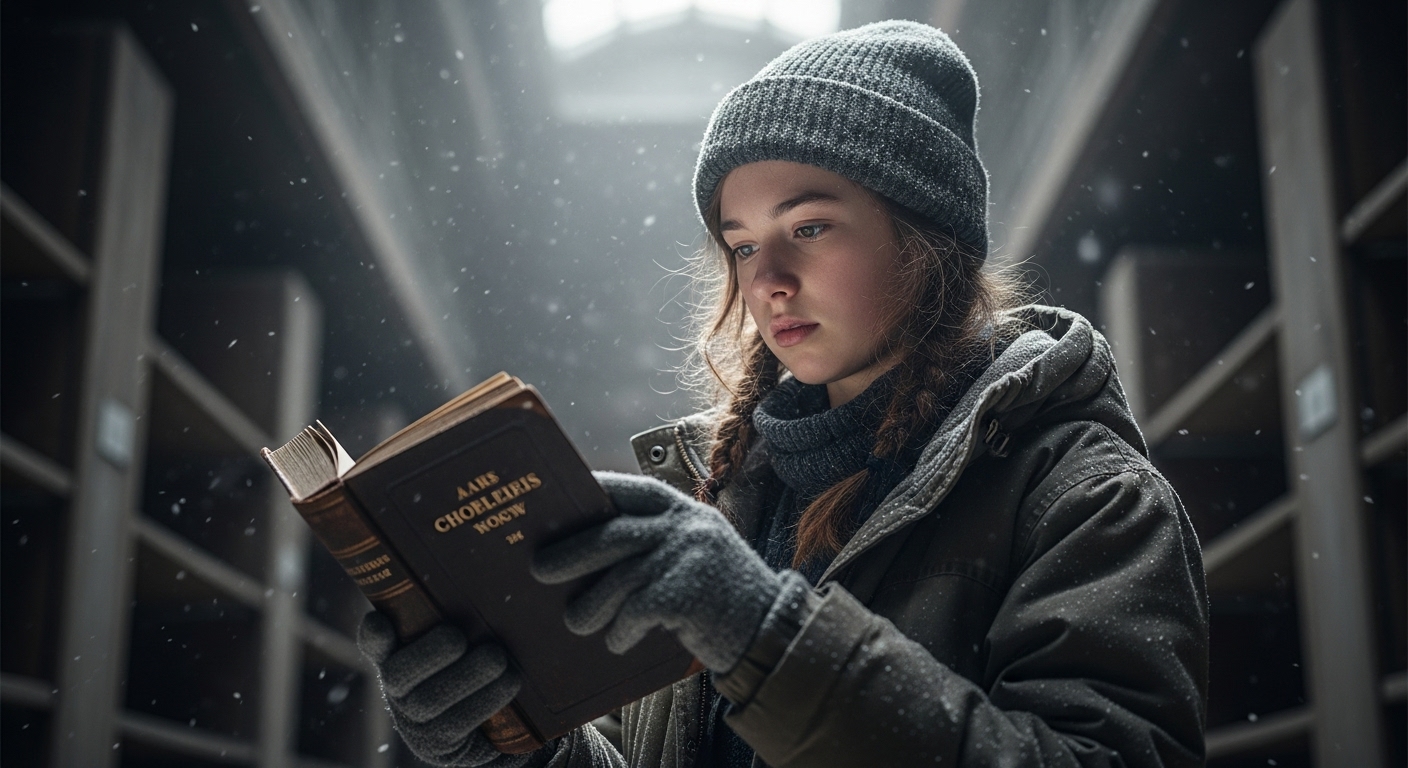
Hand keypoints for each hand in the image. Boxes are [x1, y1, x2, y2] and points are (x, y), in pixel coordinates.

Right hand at [357, 612, 536, 767]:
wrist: (489, 724)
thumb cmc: (476, 663)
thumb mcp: (464, 637)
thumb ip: (460, 612)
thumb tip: (495, 569)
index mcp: (397, 657)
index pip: (375, 645)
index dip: (374, 636)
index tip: (380, 621)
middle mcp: (399, 691)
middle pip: (397, 676)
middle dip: (428, 654)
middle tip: (456, 637)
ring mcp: (417, 721)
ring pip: (430, 701)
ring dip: (468, 676)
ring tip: (496, 657)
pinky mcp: (441, 744)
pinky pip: (460, 723)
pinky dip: (488, 699)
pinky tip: (510, 680)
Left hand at [530, 471, 783, 672]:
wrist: (770, 631)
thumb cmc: (717, 597)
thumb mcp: (691, 553)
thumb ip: (652, 543)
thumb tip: (580, 552)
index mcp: (683, 511)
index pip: (628, 491)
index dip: (591, 493)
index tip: (555, 503)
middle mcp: (685, 526)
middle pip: (612, 535)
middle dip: (570, 553)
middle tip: (538, 570)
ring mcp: (688, 558)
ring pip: (618, 580)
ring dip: (590, 606)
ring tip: (576, 621)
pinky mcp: (688, 594)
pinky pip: (635, 612)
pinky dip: (620, 631)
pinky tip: (618, 641)